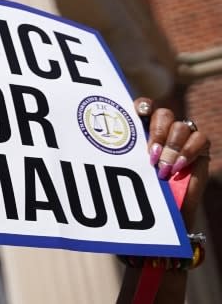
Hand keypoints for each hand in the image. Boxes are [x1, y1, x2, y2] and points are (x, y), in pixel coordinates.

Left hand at [134, 97, 209, 228]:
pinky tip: (178, 166)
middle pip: (163, 114)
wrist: (170, 207)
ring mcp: (183, 137)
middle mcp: (165, 129)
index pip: (144, 107)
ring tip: (164, 167)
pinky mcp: (200, 147)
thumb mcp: (134, 170)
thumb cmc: (147, 188)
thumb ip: (129, 156)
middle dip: (157, 132)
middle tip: (152, 154)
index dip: (143, 106)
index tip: (139, 113)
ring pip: (181, 126)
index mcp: (144, 129)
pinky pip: (199, 139)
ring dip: (171, 146)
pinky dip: (187, 151)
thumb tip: (111, 145)